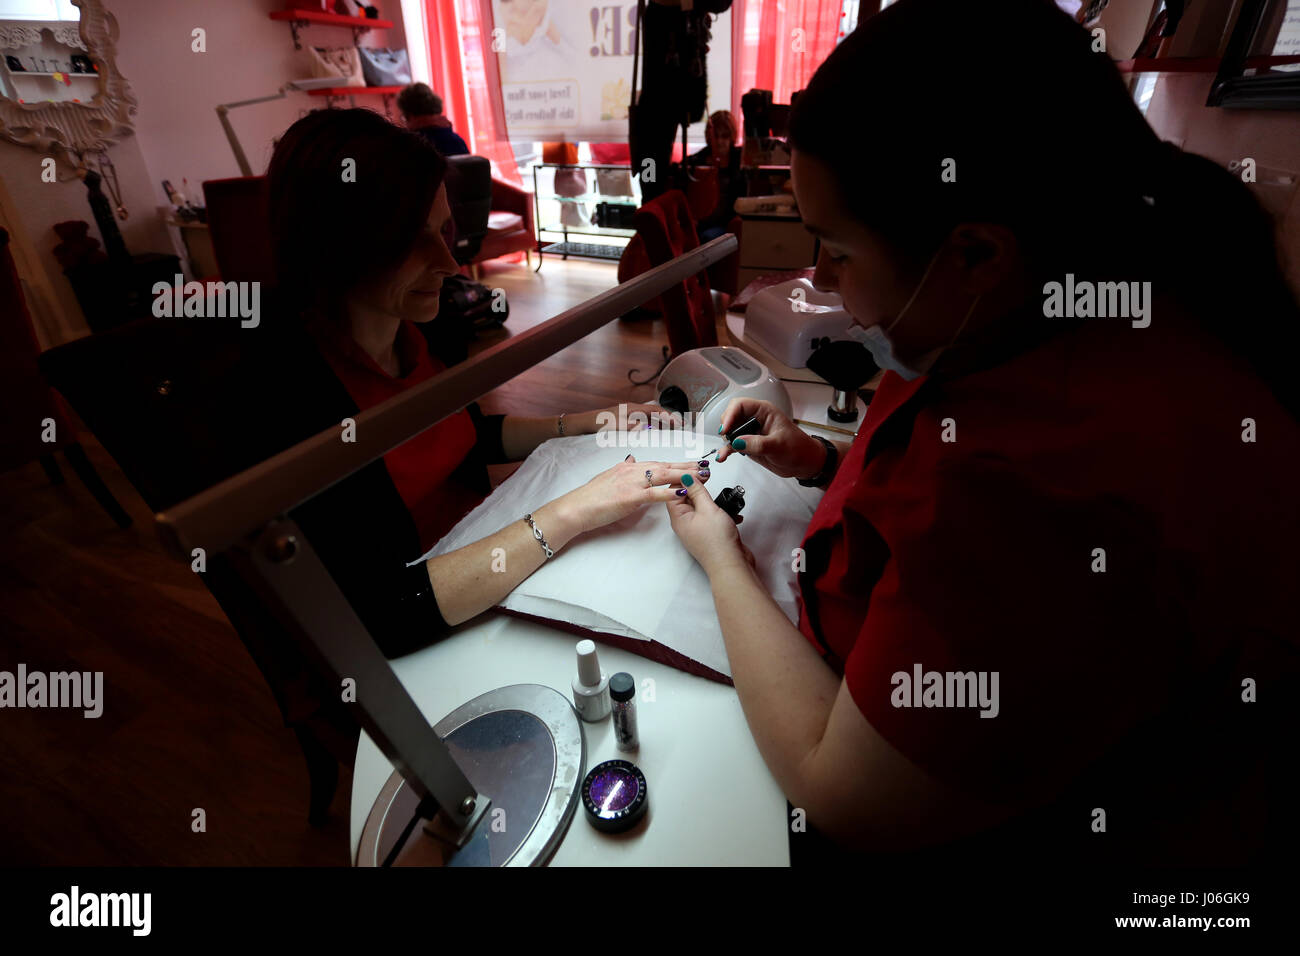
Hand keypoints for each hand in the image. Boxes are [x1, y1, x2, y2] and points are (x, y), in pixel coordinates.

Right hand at [550, 454, 711, 535]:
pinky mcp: (629, 497)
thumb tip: (633, 458)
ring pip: (663, 476)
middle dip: (687, 467)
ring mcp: (631, 483)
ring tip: (702, 476)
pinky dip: (669, 492)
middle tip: (706, 467)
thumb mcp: (609, 476)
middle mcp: (632, 470)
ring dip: (684, 475)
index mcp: (629, 467)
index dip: (678, 464)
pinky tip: (683, 492)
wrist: (576, 507)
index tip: (693, 465)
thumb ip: (624, 468)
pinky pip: (654, 493)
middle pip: (665, 466)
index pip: (658, 464)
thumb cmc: (591, 497)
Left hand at [574, 403, 684, 433]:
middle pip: (656, 412)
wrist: (584, 423)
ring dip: (662, 423)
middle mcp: (633, 409)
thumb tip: (645, 425)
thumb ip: (631, 425)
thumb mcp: (616, 425)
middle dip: (669, 419)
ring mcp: (630, 414)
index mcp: (633, 408)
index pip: (656, 410)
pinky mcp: (626, 420)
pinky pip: (644, 421)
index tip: (679, 423)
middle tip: (681, 426)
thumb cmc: (599, 423)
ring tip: (672, 430)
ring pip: (651, 417)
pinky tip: (654, 432)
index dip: (669, 416)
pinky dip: (652, 425)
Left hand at [666, 472, 749, 576]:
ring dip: (713, 501)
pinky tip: (732, 514)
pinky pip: (712, 517)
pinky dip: (721, 513)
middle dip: (698, 488)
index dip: (683, 479)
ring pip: (701, 508)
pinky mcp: (709, 534)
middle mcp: (685, 524)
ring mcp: (697, 530)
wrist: (731, 566)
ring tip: (723, 498)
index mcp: (678, 518)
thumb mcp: (707, 509)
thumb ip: (698, 491)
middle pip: (686, 499)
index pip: (673, 493)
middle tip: (708, 478)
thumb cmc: (717, 543)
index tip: (696, 471)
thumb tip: (688, 477)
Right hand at [714, 398, 824, 478]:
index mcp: (765, 411)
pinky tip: (723, 456)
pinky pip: (733, 444)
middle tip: (727, 438)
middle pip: (732, 416)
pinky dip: (727, 449)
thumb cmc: (798, 448)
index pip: (741, 405)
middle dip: (726, 427)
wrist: (804, 463)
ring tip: (724, 452)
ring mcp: (751, 432)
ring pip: (730, 431)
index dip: (731, 415)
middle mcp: (756, 419)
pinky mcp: (748, 444)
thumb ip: (757, 443)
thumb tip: (738, 442)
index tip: (727, 429)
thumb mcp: (779, 445)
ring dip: (725, 441)